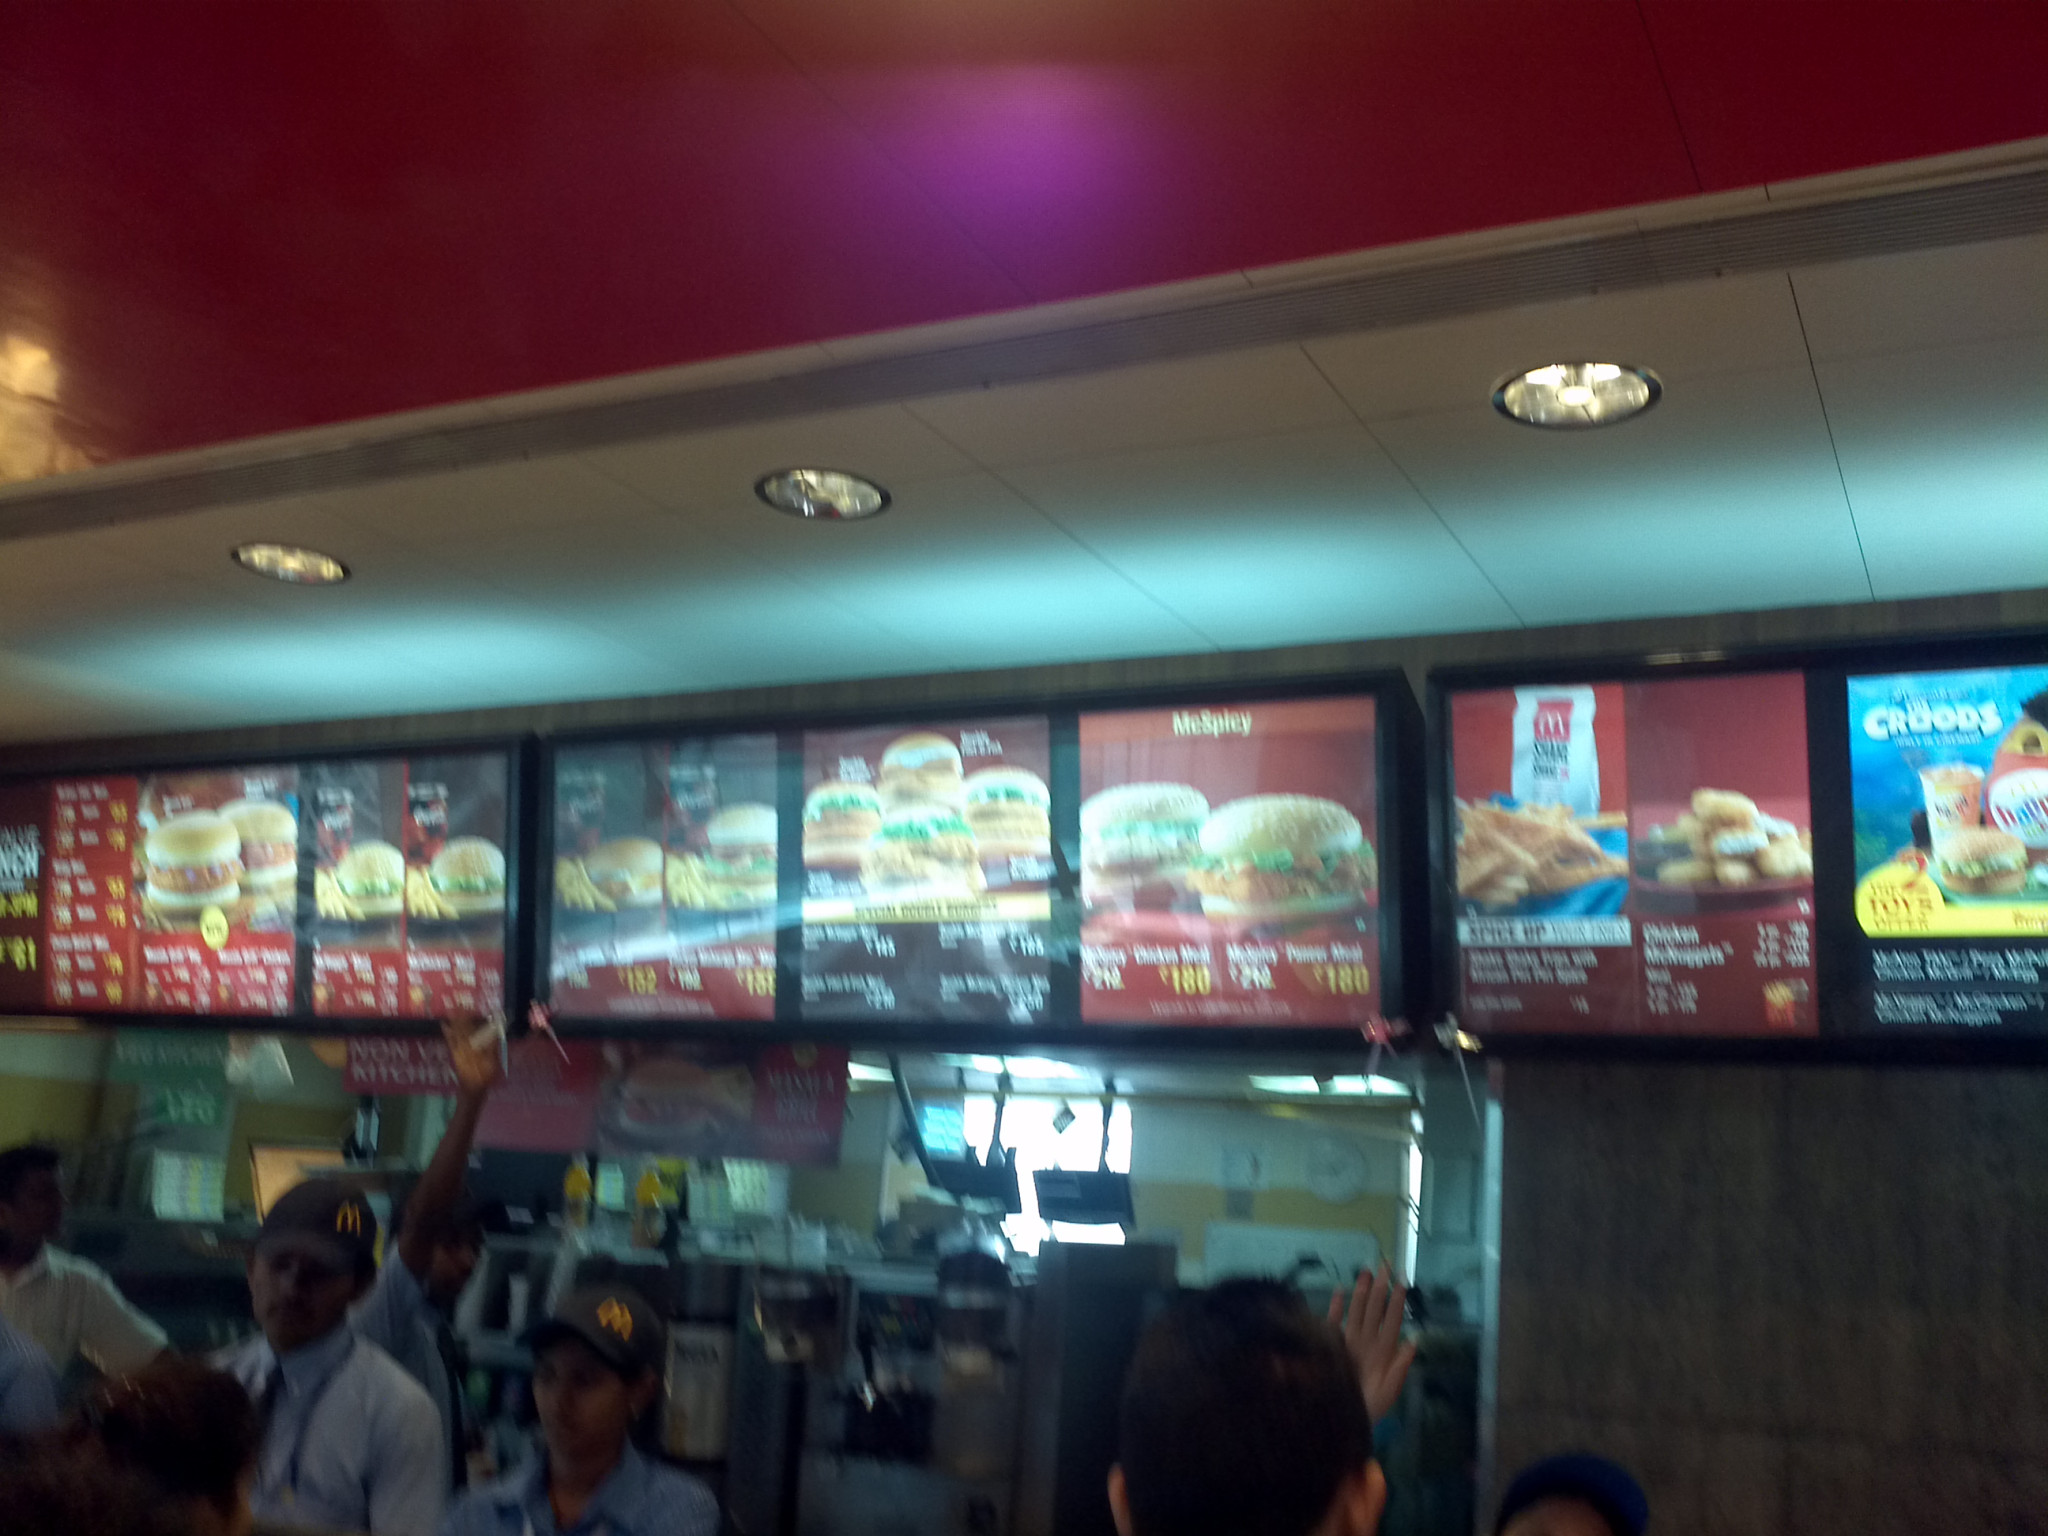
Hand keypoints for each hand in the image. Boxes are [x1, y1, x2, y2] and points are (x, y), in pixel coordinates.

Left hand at [440, 1013, 506, 1097]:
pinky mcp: (455, 1053)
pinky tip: (444, 1025)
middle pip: (463, 1028)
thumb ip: (493, 1045)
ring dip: (454, 1021)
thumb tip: (494, 1029)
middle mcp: (465, 1045)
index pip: (473, 1028)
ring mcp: (459, 1049)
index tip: (471, 1007)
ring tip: (451, 1010)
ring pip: (456, 1032)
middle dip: (461, 1016)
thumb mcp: (493, 1061)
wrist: (473, 1088)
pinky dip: (447, 1032)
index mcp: (475, 1046)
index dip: (472, 1017)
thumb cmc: (485, 1076)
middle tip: (459, 1004)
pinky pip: (450, 1040)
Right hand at [1330, 1262, 1416, 1424]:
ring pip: (1357, 1312)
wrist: (1342, 1423)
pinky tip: (1339, 1291)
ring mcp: (1349, 1343)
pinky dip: (1336, 1307)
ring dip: (1362, 1293)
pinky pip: (1333, 1323)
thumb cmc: (1368, 1410)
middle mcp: (1367, 1343)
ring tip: (1366, 1272)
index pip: (1392, 1321)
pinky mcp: (1331, 1347)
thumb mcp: (1389, 1392)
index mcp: (1383, 1353)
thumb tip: (1414, 1341)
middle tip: (1385, 1264)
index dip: (1397, 1302)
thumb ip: (1400, 1367)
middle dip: (1381, 1288)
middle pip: (1375, 1311)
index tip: (1403, 1282)